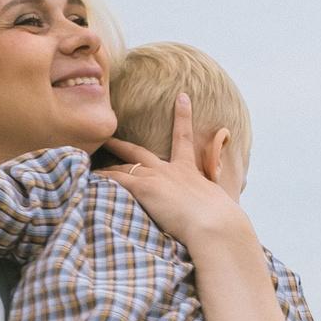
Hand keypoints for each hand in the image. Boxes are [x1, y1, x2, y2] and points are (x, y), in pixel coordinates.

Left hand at [99, 93, 253, 253]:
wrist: (215, 223)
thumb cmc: (222, 222)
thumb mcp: (225, 203)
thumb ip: (223, 196)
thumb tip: (234, 208)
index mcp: (189, 171)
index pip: (183, 139)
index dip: (183, 117)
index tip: (182, 96)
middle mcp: (170, 170)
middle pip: (140, 152)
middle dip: (121, 143)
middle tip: (109, 134)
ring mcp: (156, 178)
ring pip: (123, 169)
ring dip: (105, 168)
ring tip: (85, 167)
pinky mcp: (145, 189)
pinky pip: (116, 181)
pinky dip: (100, 181)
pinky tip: (86, 180)